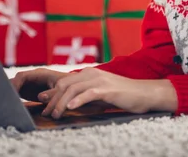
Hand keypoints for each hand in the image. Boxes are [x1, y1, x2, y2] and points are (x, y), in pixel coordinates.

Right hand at [10, 68, 68, 101]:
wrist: (70, 85)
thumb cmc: (67, 86)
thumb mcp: (61, 89)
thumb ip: (51, 93)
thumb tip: (41, 97)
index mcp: (39, 74)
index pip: (22, 76)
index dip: (15, 84)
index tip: (10, 94)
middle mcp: (32, 77)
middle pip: (16, 80)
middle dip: (9, 89)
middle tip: (4, 100)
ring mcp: (29, 83)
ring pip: (15, 86)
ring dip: (10, 94)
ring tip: (5, 104)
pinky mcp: (28, 90)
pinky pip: (17, 92)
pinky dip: (13, 97)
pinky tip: (11, 105)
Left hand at [38, 67, 177, 118]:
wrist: (144, 93)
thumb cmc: (121, 95)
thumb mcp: (98, 95)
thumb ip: (82, 96)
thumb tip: (64, 103)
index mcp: (88, 73)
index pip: (64, 82)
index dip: (51, 94)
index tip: (43, 106)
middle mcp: (91, 73)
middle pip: (64, 85)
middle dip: (53, 100)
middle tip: (47, 114)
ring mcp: (99, 80)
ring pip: (73, 89)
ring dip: (61, 103)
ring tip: (55, 115)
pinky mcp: (107, 89)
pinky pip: (89, 93)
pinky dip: (77, 100)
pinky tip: (70, 107)